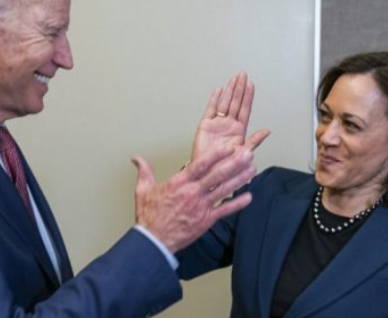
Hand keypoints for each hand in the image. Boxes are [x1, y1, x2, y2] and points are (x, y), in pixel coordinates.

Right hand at [133, 145, 255, 252]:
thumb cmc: (149, 215)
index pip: (200, 165)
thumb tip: (136, 158)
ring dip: (239, 179)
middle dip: (234, 163)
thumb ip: (144, 171)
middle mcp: (192, 193)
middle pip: (217, 175)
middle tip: (248, 153)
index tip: (227, 146)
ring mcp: (201, 206)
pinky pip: (224, 210)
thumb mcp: (143, 190)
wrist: (154, 240)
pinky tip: (249, 196)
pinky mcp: (206, 220)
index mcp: (179, 183)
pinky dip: (237, 204)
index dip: (215, 155)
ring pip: (224, 190)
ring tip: (252, 168)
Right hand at [191, 72, 269, 161]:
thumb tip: (267, 131)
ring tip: (234, 79)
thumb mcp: (242, 155)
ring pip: (224, 103)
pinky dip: (214, 99)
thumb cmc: (225, 167)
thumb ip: (254, 142)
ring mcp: (217, 124)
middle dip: (239, 88)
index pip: (244, 109)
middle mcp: (228, 125)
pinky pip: (210, 109)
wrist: (207, 173)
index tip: (250, 84)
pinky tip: (218, 90)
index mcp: (238, 130)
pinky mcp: (205, 126)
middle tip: (243, 75)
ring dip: (229, 91)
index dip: (248, 96)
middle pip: (235, 103)